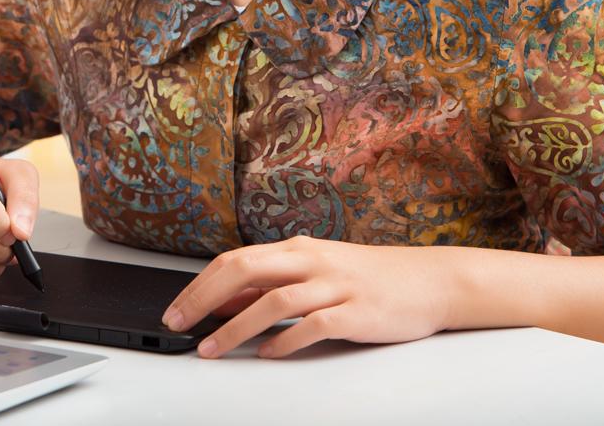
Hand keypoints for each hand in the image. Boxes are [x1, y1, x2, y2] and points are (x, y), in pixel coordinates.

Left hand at [161, 235, 458, 358]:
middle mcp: (311, 261)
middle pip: (245, 270)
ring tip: (212, 349)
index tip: (175, 310)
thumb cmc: (366, 277)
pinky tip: (266, 354)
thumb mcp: (314, 271)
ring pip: (273, 300)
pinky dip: (284, 341)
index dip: (199, 285)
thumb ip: (269, 284)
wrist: (428, 281)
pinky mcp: (355, 312)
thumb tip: (220, 300)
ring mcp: (334, 285)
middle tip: (178, 324)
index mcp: (297, 249)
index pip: (234, 260)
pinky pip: (312, 325)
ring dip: (235, 327)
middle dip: (204, 298)